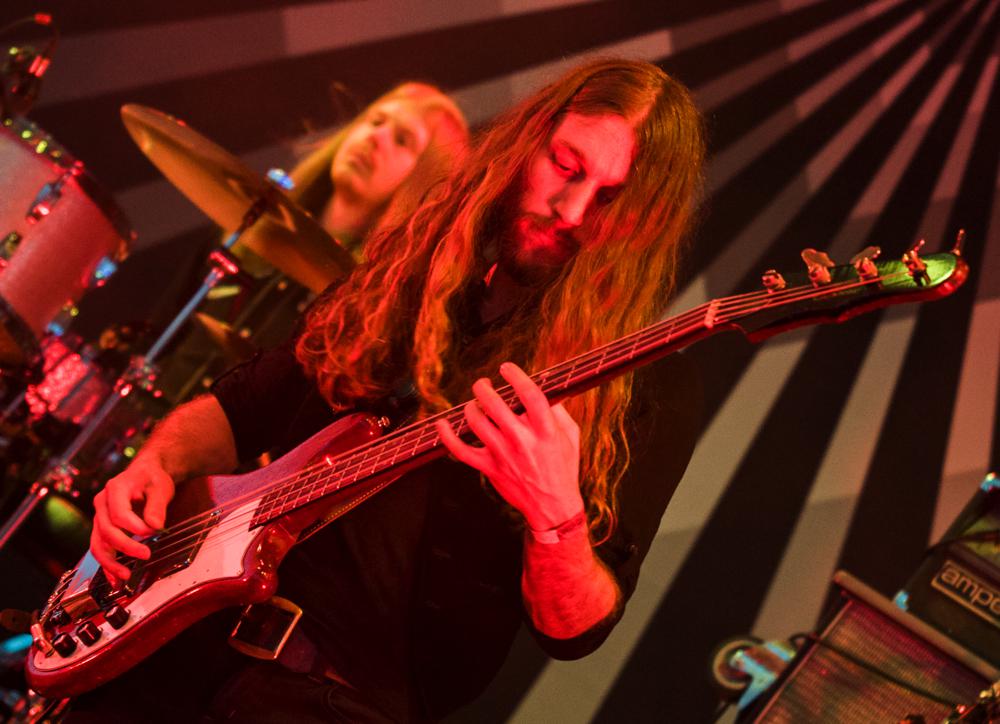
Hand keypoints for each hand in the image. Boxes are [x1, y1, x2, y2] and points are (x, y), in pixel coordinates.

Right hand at [90, 456, 174, 583]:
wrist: (145, 473)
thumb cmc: (152, 478)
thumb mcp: (161, 487)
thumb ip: (157, 506)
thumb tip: (155, 526)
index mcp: (115, 489)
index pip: (119, 513)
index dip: (135, 527)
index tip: (153, 532)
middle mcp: (101, 503)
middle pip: (106, 530)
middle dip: (125, 546)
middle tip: (146, 555)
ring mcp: (99, 516)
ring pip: (98, 543)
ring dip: (110, 562)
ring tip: (125, 576)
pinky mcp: (102, 528)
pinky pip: (100, 548)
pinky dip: (106, 565)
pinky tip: (115, 580)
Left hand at [436, 362, 583, 529]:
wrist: (553, 506)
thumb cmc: (563, 467)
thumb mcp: (570, 436)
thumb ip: (558, 410)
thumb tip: (546, 387)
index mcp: (546, 430)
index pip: (529, 395)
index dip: (515, 376)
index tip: (506, 368)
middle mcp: (523, 440)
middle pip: (496, 404)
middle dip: (484, 387)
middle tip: (483, 384)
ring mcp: (504, 455)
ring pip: (476, 421)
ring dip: (471, 407)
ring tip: (475, 403)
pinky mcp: (490, 468)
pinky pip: (461, 450)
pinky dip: (447, 436)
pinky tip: (442, 424)